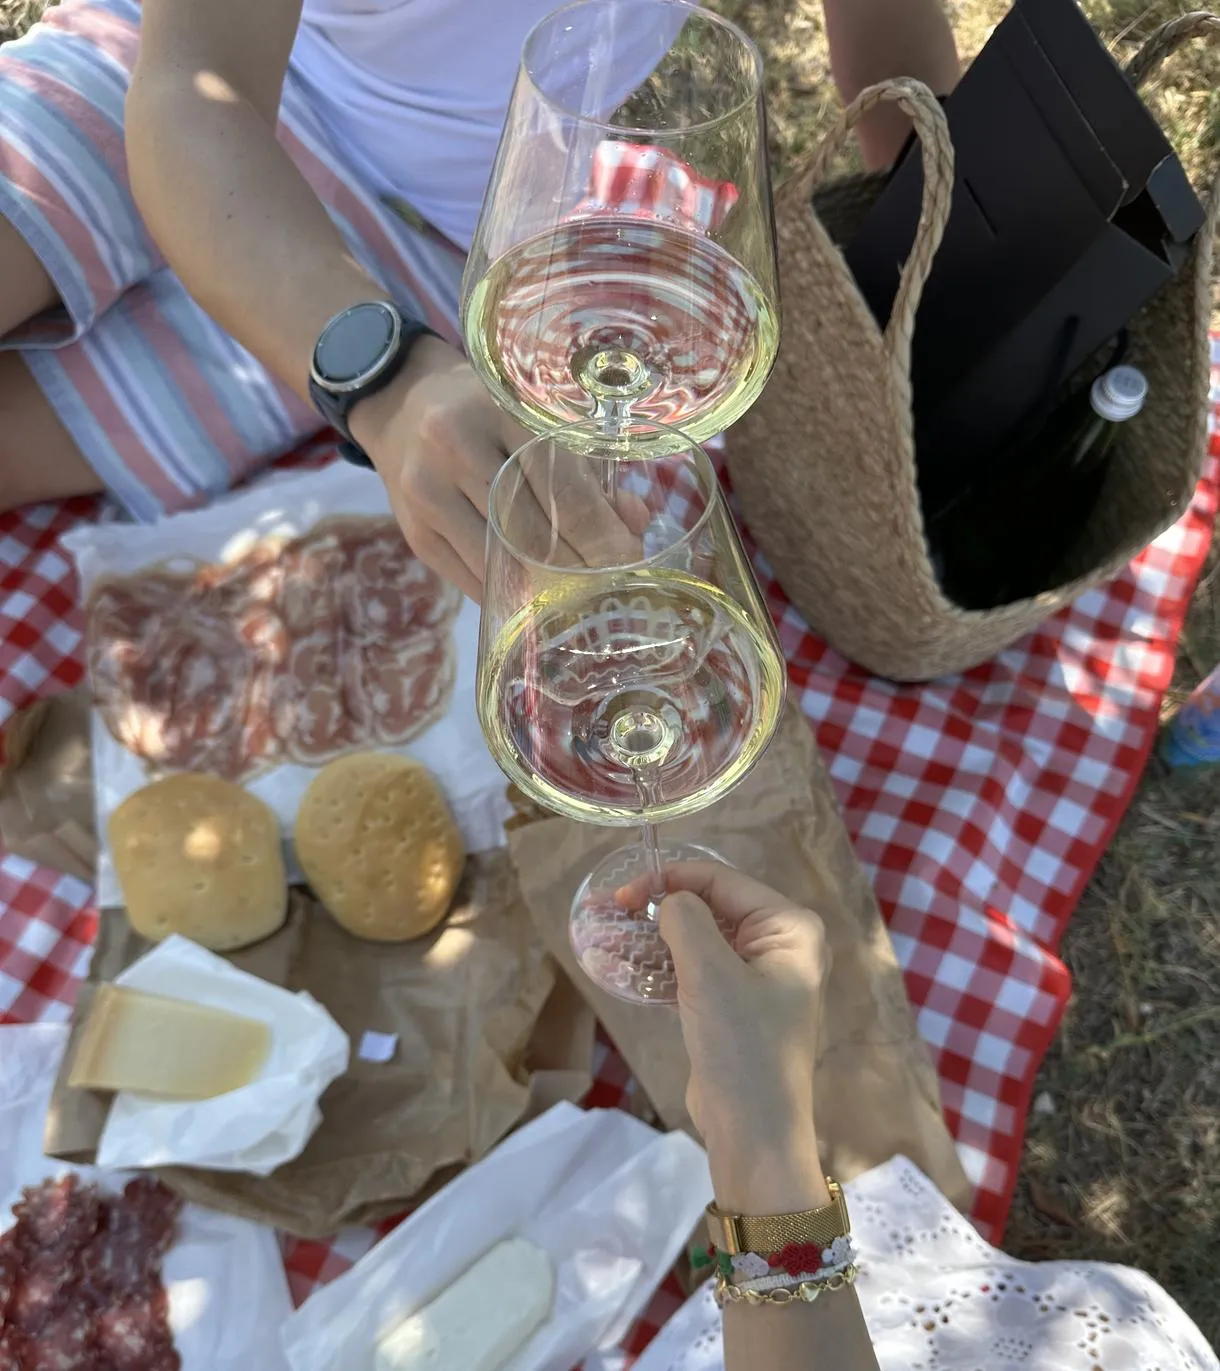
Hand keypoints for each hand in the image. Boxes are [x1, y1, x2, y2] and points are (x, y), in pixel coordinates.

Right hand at [352, 336, 649, 599]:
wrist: (401, 403)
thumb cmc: (487, 411)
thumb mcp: (536, 419)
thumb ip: (589, 469)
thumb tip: (634, 524)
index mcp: (498, 410)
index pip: (559, 487)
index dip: (599, 534)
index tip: (629, 561)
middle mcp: (454, 447)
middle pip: (531, 530)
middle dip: (580, 567)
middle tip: (613, 587)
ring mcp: (427, 493)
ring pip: (499, 562)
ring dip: (545, 589)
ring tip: (580, 598)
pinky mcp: (415, 534)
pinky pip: (471, 578)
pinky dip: (510, 593)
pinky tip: (535, 599)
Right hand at [622, 862, 830, 1213]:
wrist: (754, 1135)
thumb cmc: (742, 1047)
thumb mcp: (710, 975)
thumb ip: (685, 921)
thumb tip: (669, 902)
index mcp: (790, 929)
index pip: (723, 882)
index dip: (671, 879)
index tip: (622, 894)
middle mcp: (781, 947)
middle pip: (711, 908)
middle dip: (659, 908)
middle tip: (608, 910)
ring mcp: (759, 979)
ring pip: (698, 940)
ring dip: (654, 938)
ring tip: (608, 933)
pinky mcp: (735, 1008)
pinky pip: (696, 971)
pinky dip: (663, 967)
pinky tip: (625, 964)